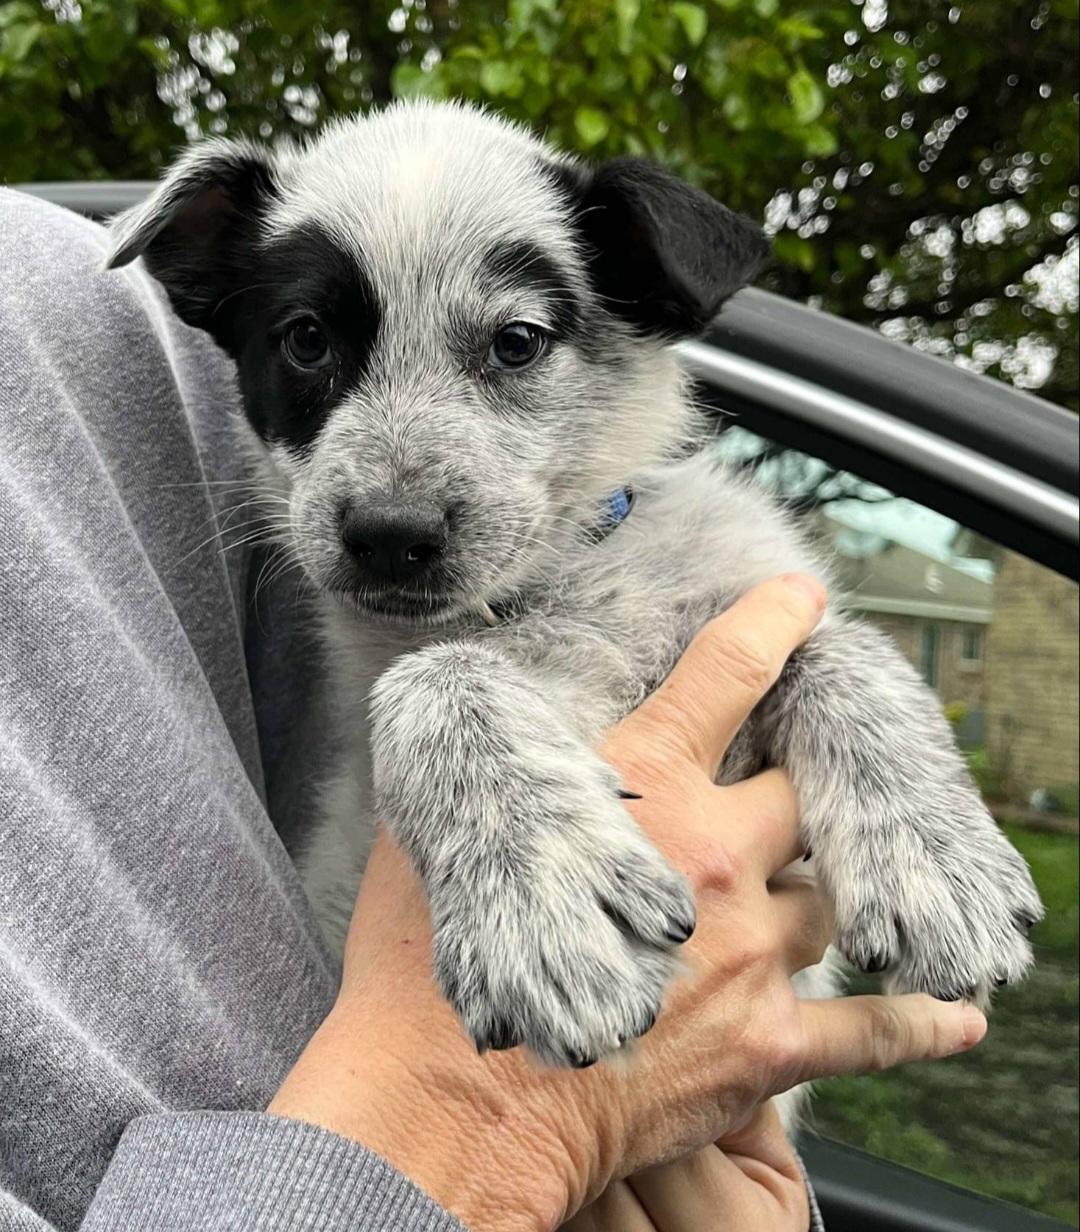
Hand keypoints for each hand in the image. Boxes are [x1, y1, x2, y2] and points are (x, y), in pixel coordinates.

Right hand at [269, 576, 986, 1231]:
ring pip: (829, 894)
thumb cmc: (434, 960)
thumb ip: (511, 767)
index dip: (769, 624)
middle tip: (777, 806)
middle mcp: (713, 852)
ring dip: (818, 896)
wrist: (455, 1100)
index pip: (724, 674)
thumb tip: (511, 721)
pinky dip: (917, 1020)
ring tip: (800, 905)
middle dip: (791, 796)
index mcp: (641, 783)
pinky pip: (873, 1027)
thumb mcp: (456, 823)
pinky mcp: (768, 1041)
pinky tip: (952, 1012)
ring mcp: (751, 946)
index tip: (804, 598)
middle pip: (800, 792)